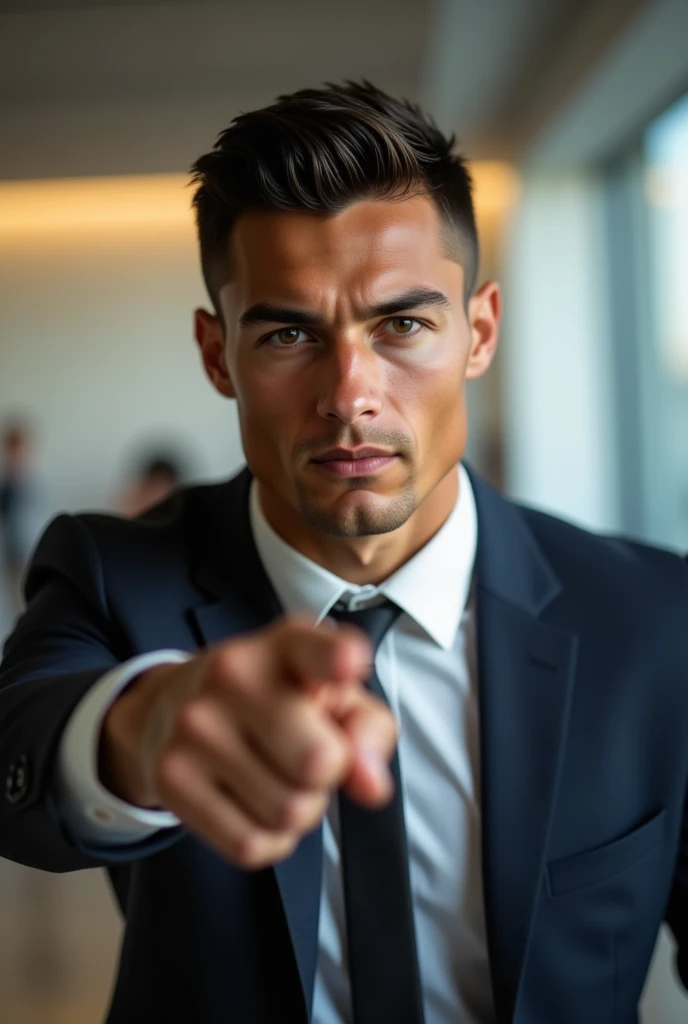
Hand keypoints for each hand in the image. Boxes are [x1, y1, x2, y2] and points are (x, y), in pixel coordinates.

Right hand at [100, 616, 396, 868]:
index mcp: (285, 646)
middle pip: (318, 763)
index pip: (313, 648)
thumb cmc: (273, 701)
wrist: (172, 707)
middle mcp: (233, 677)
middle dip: (327, 777)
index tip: (346, 665)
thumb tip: (371, 784)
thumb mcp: (332, 696)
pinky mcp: (170, 777)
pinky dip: (268, 839)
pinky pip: (250, 844)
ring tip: (277, 777)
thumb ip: (368, 730)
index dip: (336, 659)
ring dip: (298, 811)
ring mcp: (194, 726)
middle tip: (307, 758)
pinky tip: (253, 803)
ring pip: (287, 813)